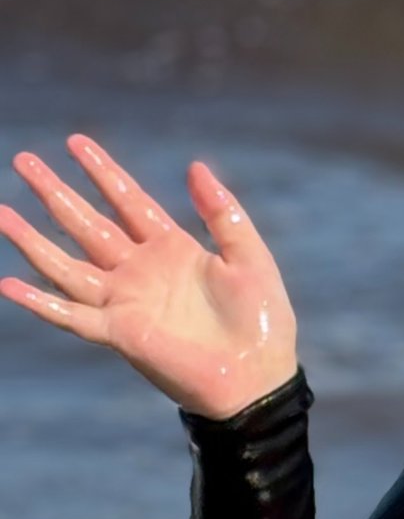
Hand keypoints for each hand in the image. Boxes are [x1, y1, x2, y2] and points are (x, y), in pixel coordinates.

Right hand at [1, 136, 297, 418]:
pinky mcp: (119, 333)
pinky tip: (8, 284)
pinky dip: (40, 302)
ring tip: (0, 212)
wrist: (258, 377)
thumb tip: (195, 166)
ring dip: (32, 240)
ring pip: (67, 264)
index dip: (102, 171)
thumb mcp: (249, 256)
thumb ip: (223, 213)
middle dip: (55, 193)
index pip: (128, 200)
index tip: (75, 141)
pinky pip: (71, 315)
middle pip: (88, 224)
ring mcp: (125, 301)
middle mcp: (140, 271)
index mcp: (172, 248)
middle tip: (23, 159)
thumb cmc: (262, 321)